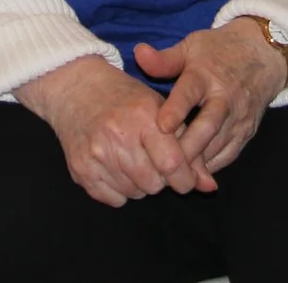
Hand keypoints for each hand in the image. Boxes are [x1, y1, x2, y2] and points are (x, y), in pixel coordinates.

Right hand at [16, 54, 206, 205]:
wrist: (77, 88)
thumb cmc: (125, 98)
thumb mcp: (160, 111)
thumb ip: (189, 149)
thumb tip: (210, 188)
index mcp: (143, 116)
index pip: (172, 164)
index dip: (185, 178)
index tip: (185, 178)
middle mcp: (118, 135)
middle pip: (154, 184)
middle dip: (161, 179)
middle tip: (153, 160)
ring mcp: (96, 154)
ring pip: (135, 193)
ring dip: (140, 184)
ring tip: (133, 159)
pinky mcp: (80, 169)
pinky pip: (114, 199)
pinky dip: (120, 190)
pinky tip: (116, 166)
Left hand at [137, 19, 287, 177]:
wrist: (265, 55)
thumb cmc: (220, 50)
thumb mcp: (192, 45)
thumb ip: (166, 58)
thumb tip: (139, 53)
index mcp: (206, 74)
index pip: (189, 93)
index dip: (175, 110)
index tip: (160, 126)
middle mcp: (224, 98)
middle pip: (207, 127)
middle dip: (186, 148)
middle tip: (163, 165)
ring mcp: (238, 118)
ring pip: (216, 146)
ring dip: (195, 162)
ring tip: (171, 176)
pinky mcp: (246, 132)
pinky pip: (227, 155)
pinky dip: (210, 167)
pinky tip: (191, 175)